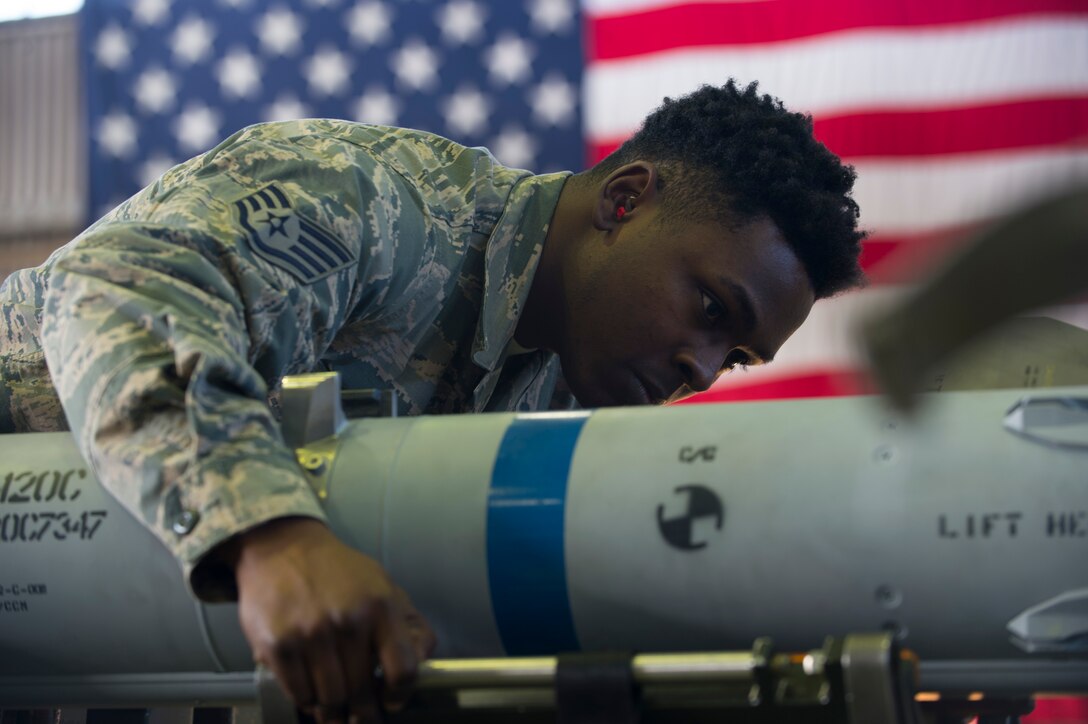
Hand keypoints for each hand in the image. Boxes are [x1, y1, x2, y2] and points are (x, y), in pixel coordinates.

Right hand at [231, 517, 435, 722]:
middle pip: (362, 692)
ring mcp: (310, 634)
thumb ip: (409, 625)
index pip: (404, 670)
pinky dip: (306, 700)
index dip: (400, 696)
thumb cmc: (337, 571)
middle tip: (361, 718)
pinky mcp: (277, 645)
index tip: (392, 703)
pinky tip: (311, 691)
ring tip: (334, 708)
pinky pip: (298, 693)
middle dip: (363, 712)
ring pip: (330, 699)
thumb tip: (423, 661)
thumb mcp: (383, 586)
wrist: (282, 548)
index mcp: (380, 606)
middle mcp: (347, 620)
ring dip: (333, 710)